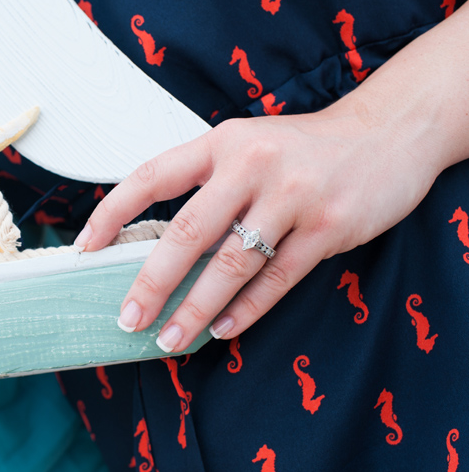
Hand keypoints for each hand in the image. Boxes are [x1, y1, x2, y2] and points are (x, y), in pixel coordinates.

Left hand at [74, 104, 440, 351]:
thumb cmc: (303, 147)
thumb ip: (205, 183)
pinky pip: (276, 280)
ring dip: (195, 309)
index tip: (85, 248)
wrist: (387, 132)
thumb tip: (153, 242)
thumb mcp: (246, 146)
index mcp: (221, 143)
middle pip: (187, 232)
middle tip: (129, 318)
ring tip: (169, 339)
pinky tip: (221, 330)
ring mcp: (293, 197)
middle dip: (151, 282)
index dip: (112, 213)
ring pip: (231, 265)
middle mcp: (252, 165)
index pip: (150, 177)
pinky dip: (245, 310)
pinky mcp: (328, 228)